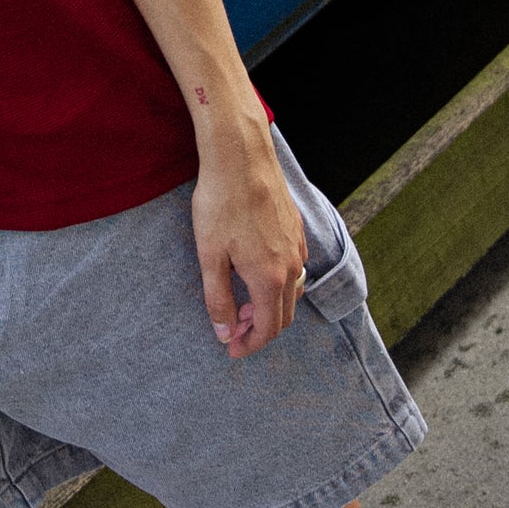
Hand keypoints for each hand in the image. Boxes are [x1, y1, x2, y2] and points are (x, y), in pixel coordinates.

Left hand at [190, 121, 307, 358]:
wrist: (241, 157)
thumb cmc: (221, 203)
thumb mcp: (211, 256)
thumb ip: (219, 299)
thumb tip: (225, 333)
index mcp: (271, 279)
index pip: (268, 328)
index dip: (250, 345)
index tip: (231, 350)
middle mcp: (292, 266)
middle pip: (283, 315)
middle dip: (259, 330)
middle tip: (232, 330)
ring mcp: (298, 246)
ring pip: (292, 292)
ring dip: (269, 307)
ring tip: (241, 303)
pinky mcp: (296, 229)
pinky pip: (295, 269)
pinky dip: (278, 284)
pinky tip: (256, 273)